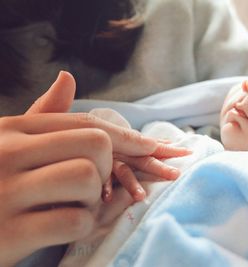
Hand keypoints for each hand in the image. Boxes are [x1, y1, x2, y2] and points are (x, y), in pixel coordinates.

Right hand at [0, 72, 184, 265]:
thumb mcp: (10, 144)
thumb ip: (43, 116)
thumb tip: (68, 76)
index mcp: (12, 130)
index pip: (84, 123)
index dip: (126, 136)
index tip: (153, 148)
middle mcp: (7, 152)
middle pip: (96, 145)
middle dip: (110, 168)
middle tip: (98, 186)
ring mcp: (6, 191)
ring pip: (88, 177)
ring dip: (94, 198)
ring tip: (74, 205)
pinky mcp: (10, 232)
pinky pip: (75, 220)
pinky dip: (82, 225)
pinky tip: (63, 228)